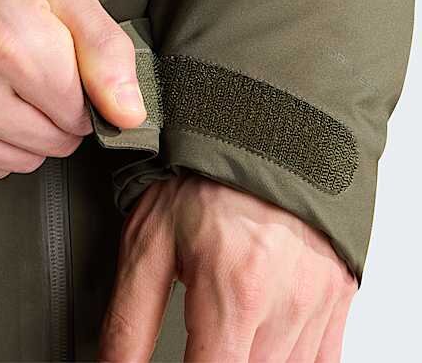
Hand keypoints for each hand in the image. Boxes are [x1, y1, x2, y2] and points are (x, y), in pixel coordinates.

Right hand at [0, 0, 146, 178]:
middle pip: (54, 143)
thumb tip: (130, 113)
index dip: (79, 88)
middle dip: (53, 111)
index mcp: (11, 45)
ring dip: (21, 131)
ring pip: (20, 162)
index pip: (83, 113)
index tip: (56, 62)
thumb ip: (103, 45)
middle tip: (25, 70)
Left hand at [100, 172, 357, 362]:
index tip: (177, 362)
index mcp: (234, 292)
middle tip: (197, 336)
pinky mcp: (338, 303)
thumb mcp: (149, 240)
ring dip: (247, 359)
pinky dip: (286, 358)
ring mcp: (319, 308)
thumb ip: (130, 317)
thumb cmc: (205, 176)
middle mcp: (285, 307)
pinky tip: (256, 338)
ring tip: (220, 330)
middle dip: (216, 361)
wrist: (265, 130)